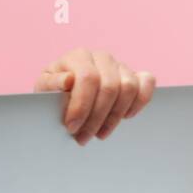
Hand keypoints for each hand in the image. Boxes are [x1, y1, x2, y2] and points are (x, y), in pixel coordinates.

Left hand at [34, 48, 155, 144]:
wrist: (64, 94)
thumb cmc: (54, 91)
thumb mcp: (44, 88)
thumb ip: (52, 84)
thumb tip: (68, 80)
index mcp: (78, 56)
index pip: (88, 78)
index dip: (82, 106)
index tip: (71, 127)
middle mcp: (101, 57)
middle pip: (110, 87)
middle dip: (96, 117)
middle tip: (83, 137)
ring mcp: (120, 65)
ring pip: (129, 88)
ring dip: (114, 117)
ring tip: (99, 133)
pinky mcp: (134, 75)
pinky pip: (147, 83)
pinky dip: (140, 101)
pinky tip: (125, 116)